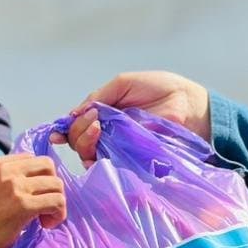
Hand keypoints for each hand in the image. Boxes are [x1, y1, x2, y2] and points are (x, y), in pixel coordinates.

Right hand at [0, 154, 65, 247]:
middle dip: (51, 185)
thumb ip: (0, 182)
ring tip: (45, 219)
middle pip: (47, 165)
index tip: (34, 196)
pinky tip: (46, 225)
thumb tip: (30, 185)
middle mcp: (2, 170)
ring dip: (57, 202)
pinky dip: (58, 214)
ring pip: (56, 183)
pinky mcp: (23, 205)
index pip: (29, 159)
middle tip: (45, 205)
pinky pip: (56, 201)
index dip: (37, 177)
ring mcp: (13, 186)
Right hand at [62, 72, 211, 163]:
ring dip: (86, 143)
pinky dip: (98, 157)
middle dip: (78, 132)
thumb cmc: (161, 89)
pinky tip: (101, 144)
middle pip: (79, 142)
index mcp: (105, 115)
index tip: (58, 132)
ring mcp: (119, 148)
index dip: (65, 130)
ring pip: (89, 154)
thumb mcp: (124, 84)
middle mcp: (109, 134)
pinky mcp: (132, 159)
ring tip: (98, 128)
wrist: (189, 104)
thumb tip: (73, 114)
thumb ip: (98, 97)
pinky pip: (108, 164)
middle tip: (92, 120)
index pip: (78, 126)